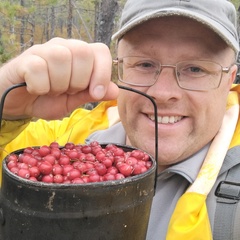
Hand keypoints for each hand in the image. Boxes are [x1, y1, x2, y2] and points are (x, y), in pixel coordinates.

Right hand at [0, 38, 117, 119]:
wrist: (21, 103)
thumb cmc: (49, 99)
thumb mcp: (74, 101)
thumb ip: (92, 94)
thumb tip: (116, 90)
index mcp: (80, 57)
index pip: (101, 51)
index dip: (102, 72)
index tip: (95, 93)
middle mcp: (64, 47)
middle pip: (83, 52)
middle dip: (78, 81)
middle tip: (67, 90)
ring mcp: (44, 50)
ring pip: (61, 58)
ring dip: (59, 84)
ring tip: (52, 90)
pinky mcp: (26, 59)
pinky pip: (38, 68)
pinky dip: (40, 86)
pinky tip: (36, 89)